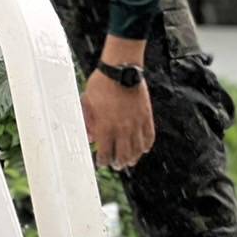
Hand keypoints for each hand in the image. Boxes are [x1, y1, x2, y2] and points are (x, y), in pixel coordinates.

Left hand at [82, 47, 154, 169]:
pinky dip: (146, 145)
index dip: (102, 160)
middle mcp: (123, 128)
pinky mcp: (147, 117)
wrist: (121, 70)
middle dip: (118, 163)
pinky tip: (143, 149)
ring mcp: (137, 123)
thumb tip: (90, 136)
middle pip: (123, 154)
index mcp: (106, 125)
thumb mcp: (87, 101)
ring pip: (137, 149)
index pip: (105, 151)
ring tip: (130, 161)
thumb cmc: (101, 83)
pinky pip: (149, 137)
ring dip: (133, 157)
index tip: (101, 163)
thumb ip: (87, 121)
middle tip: (116, 166)